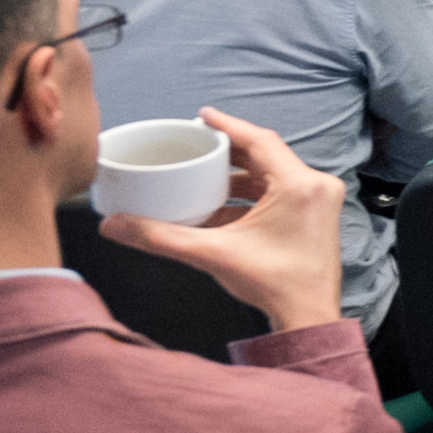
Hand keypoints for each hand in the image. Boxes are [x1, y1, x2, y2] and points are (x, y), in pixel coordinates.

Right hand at [98, 107, 345, 333]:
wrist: (308, 317)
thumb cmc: (274, 285)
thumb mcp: (211, 254)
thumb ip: (160, 237)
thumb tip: (114, 224)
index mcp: (299, 185)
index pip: (260, 140)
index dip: (228, 125)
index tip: (202, 115)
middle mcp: (315, 186)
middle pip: (265, 155)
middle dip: (228, 151)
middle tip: (195, 144)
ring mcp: (318, 201)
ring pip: (272, 175)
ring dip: (238, 175)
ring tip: (201, 172)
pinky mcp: (315, 216)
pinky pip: (279, 192)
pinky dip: (250, 195)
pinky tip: (219, 203)